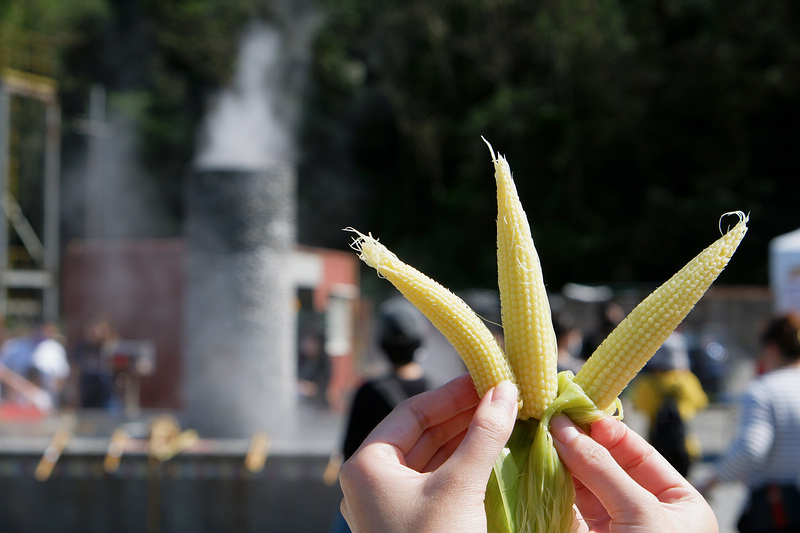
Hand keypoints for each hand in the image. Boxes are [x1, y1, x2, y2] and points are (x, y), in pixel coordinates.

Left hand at [338, 374, 517, 532]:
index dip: (451, 393)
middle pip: (422, 433)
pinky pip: (437, 482)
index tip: (487, 379)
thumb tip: (505, 391)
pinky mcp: (411, 523)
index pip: (411, 412)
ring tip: (502, 420)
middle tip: (501, 398)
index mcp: (367, 464)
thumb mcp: (459, 486)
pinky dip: (463, 465)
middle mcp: (373, 481)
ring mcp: (391, 505)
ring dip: (465, 439)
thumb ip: (483, 435)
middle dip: (462, 415)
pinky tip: (491, 453)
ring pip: (431, 457)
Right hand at [550, 414, 717, 532]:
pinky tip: (539, 467)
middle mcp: (648, 512)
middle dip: (580, 443)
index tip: (574, 411)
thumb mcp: (640, 513)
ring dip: (563, 462)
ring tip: (539, 437)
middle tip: (549, 418)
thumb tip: (564, 426)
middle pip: (609, 465)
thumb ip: (602, 467)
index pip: (638, 452)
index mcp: (679, 503)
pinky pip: (570, 507)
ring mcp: (616, 528)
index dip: (606, 430)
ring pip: (586, 484)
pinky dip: (554, 487)